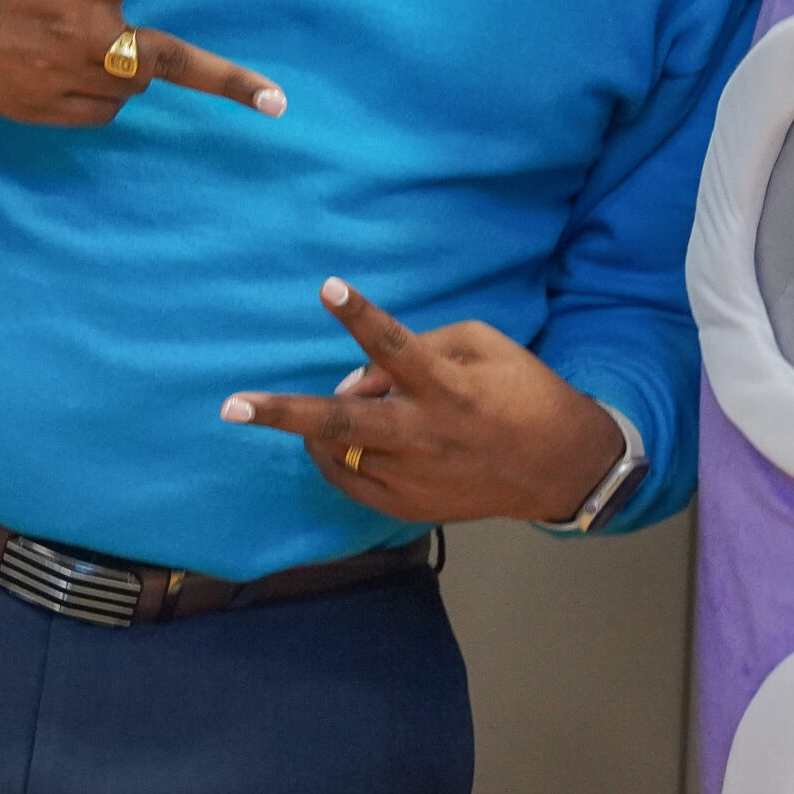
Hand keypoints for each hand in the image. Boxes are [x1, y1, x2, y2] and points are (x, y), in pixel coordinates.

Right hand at [0, 0, 282, 127]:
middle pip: (168, 61)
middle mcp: (77, 30)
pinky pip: (98, 112)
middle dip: (228, 82)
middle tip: (277, 103)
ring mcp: (59, 75)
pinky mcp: (39, 109)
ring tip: (93, 46)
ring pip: (132, 87)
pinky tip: (67, 72)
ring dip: (132, 70)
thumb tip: (118, 8)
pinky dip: (99, 95)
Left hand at [220, 278, 629, 526]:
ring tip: (304, 416)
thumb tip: (358, 378)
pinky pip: (350, 483)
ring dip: (315, 428)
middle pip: (343, 423)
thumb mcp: (486, 346)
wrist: (561, 468)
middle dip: (284, 413)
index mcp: (448, 387)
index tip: (328, 286)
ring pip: (339, 453)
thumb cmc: (524, 393)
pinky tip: (333, 444)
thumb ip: (420, 348)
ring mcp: (414, 477)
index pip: (395, 346)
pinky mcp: (410, 507)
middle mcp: (424, 435)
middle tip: (232, 406)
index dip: (360, 316)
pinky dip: (334, 459)